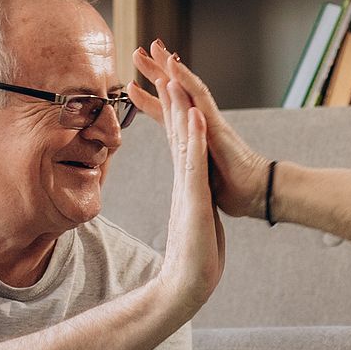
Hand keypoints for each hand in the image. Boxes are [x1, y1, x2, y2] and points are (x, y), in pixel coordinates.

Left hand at [133, 43, 269, 219]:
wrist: (257, 194)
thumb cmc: (236, 190)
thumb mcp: (203, 181)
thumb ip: (195, 173)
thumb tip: (189, 181)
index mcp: (194, 139)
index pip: (168, 115)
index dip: (150, 101)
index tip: (132, 88)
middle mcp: (200, 125)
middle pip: (175, 93)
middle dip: (156, 73)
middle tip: (137, 53)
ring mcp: (209, 121)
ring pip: (185, 86)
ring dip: (168, 66)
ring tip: (153, 47)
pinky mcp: (216, 122)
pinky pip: (199, 95)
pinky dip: (185, 79)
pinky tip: (172, 66)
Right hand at [145, 60, 224, 308]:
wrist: (187, 285)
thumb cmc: (193, 257)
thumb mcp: (195, 221)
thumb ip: (192, 204)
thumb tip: (190, 199)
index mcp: (184, 182)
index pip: (177, 138)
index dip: (171, 109)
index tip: (165, 81)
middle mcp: (182, 179)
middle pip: (173, 130)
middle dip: (166, 95)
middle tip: (155, 65)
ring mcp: (186, 188)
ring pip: (181, 140)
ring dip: (178, 109)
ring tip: (172, 79)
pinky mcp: (194, 199)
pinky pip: (194, 163)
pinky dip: (194, 138)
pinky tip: (194, 115)